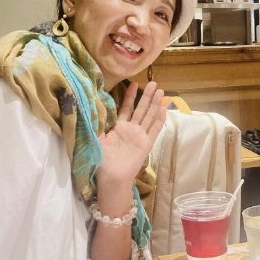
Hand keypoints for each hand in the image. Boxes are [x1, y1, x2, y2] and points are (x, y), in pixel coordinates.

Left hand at [95, 82, 165, 210]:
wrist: (111, 176)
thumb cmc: (101, 159)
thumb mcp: (96, 137)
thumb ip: (99, 122)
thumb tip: (95, 105)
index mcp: (119, 128)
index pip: (126, 108)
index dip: (130, 96)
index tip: (133, 84)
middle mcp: (131, 129)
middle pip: (141, 109)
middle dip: (146, 96)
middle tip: (153, 83)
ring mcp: (140, 136)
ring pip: (149, 116)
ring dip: (155, 103)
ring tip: (160, 91)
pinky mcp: (147, 143)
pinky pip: (155, 129)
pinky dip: (160, 119)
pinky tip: (164, 108)